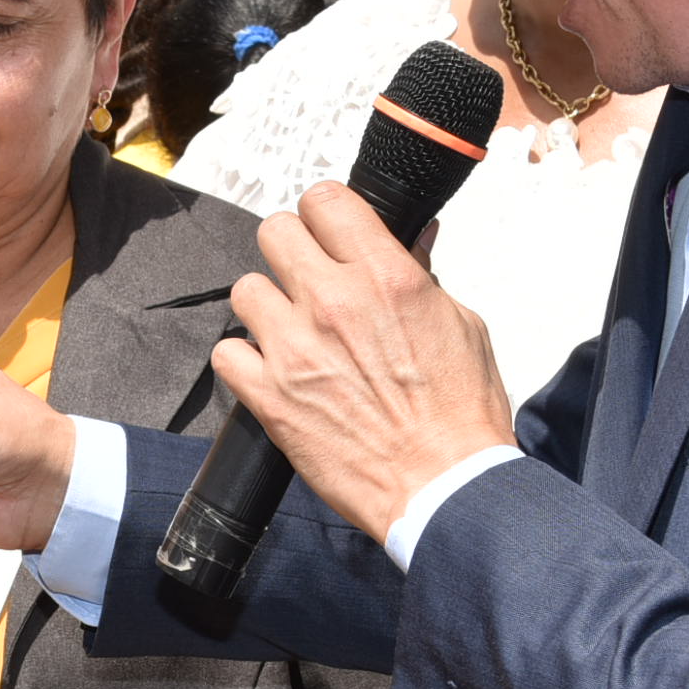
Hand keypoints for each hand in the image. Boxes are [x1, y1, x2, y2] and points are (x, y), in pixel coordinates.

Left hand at [215, 185, 516, 539]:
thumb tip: (414, 239)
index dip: (325, 214)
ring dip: (266, 307)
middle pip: (275, 232)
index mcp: (386, 277)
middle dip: (291, 251)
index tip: (329, 232)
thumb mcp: (461, 326)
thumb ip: (423, 277)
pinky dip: (244, 361)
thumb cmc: (461, 416)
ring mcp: (296, 349)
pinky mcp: (270, 397)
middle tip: (307, 279)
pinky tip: (271, 373)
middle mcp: (334, 303)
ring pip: (245, 289)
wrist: (444, 488)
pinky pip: (227, 353)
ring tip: (291, 332)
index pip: (326, 201)